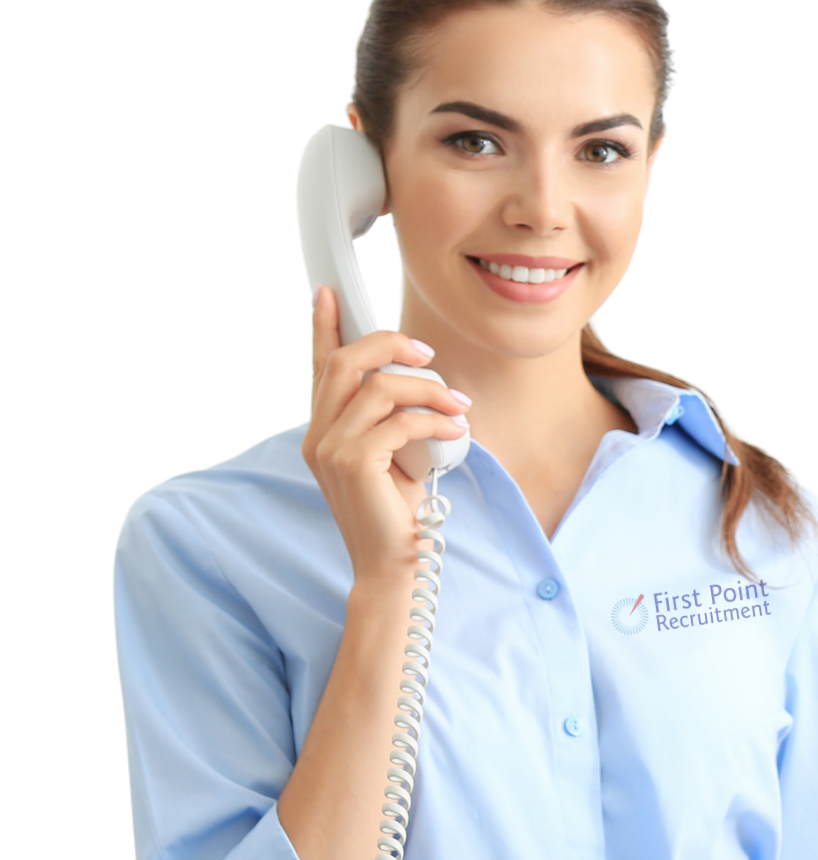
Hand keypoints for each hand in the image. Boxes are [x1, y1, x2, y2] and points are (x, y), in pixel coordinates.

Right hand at [302, 284, 471, 582]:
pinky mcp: (353, 463)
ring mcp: (330, 449)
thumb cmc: (396, 513)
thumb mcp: (392, 456)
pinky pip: (399, 421)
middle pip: (347, 362)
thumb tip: (421, 379)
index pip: (320, 368)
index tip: (328, 293)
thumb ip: (390, 419)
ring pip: (378, 387)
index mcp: (323, 430)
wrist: (391, 565)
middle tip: (429, 355)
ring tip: (457, 404)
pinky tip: (454, 427)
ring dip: (426, 388)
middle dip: (391, 345)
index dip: (324, 328)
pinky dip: (432, 418)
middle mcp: (318, 436)